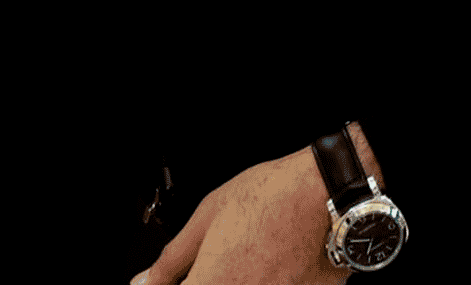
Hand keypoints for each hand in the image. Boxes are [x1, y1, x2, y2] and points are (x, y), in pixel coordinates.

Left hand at [135, 124, 380, 284]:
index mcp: (214, 281)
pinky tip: (265, 263)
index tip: (172, 279)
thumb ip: (171, 259)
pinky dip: (262, 281)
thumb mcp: (205, 218)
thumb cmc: (268, 198)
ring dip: (235, 279)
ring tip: (245, 257)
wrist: (326, 195)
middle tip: (219, 259)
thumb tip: (144, 283)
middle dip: (206, 279)